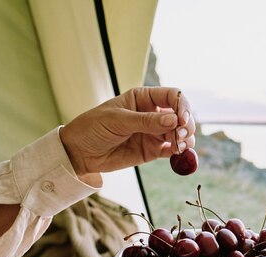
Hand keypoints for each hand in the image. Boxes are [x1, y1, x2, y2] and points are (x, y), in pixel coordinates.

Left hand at [59, 87, 195, 184]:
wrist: (80, 152)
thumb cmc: (94, 128)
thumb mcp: (118, 121)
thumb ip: (146, 121)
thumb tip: (174, 120)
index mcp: (144, 98)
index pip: (172, 96)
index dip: (182, 106)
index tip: (181, 119)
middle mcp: (153, 113)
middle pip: (181, 115)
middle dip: (185, 124)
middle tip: (181, 135)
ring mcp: (154, 133)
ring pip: (180, 133)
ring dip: (185, 138)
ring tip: (179, 145)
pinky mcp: (153, 151)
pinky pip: (172, 150)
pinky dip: (179, 151)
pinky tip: (178, 153)